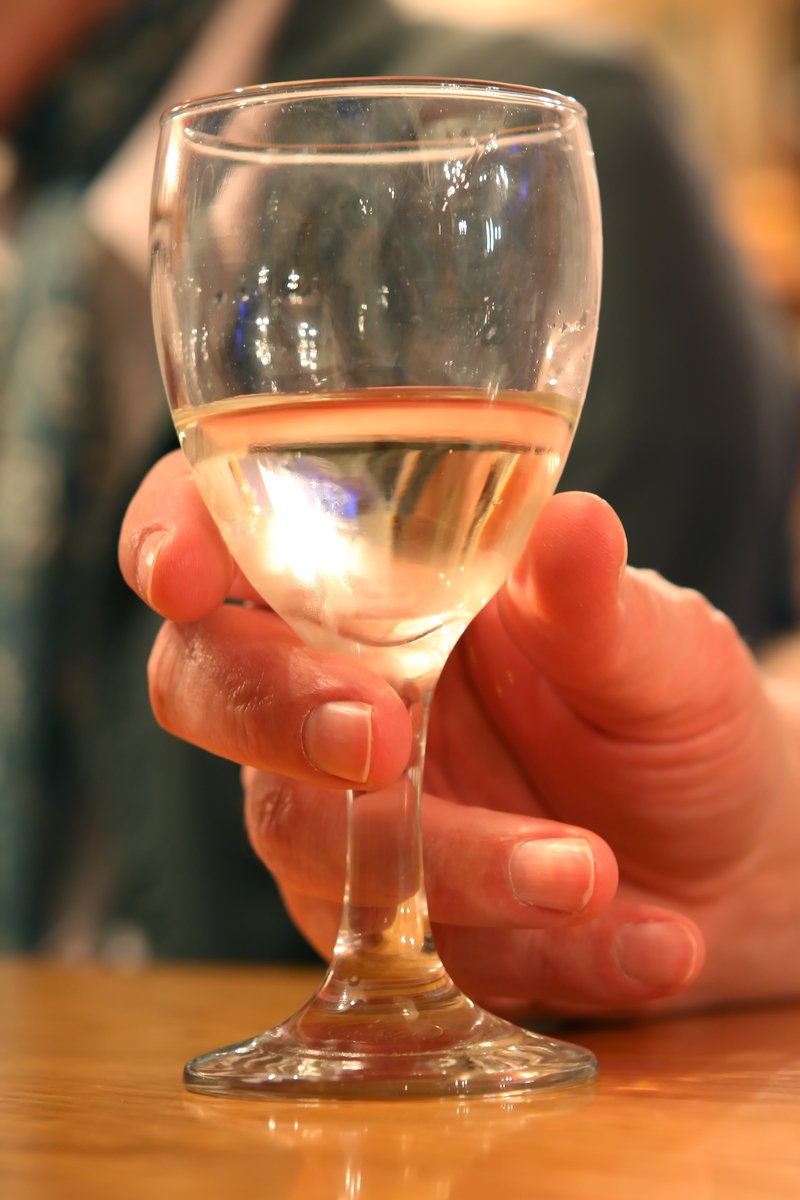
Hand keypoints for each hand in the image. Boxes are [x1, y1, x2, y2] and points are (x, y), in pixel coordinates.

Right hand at [120, 451, 799, 1017]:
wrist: (728, 850)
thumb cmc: (670, 711)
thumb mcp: (657, 646)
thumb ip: (596, 598)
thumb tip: (572, 520)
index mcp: (376, 577)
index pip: (229, 525)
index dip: (175, 535)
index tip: (182, 575)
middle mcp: (332, 685)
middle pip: (209, 684)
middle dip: (275, 712)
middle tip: (381, 747)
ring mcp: (341, 811)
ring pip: (307, 833)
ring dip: (447, 860)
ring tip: (591, 873)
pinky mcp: (377, 920)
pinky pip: (404, 947)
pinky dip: (535, 952)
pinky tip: (650, 941)